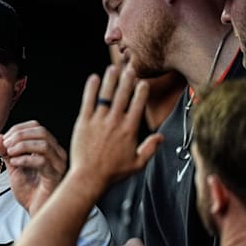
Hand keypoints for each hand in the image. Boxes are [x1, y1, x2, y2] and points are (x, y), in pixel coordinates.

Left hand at [0, 120, 66, 215]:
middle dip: (19, 135)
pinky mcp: (56, 176)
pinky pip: (42, 161)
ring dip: (22, 145)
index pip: (36, 126)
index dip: (18, 129)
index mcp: (49, 148)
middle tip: (5, 146)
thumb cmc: (29, 191)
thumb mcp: (14, 167)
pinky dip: (25, 159)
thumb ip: (6, 152)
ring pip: (43, 144)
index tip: (4, 140)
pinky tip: (15, 163)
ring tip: (9, 154)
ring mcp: (58, 164)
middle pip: (41, 131)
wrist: (35, 212)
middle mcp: (57, 153)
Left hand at [69, 67, 162, 193]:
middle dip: (127, 80)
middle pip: (122, 95)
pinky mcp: (83, 122)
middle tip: (129, 68)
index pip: (138, 105)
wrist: (89, 177)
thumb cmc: (112, 173)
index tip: (143, 82)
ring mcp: (98, 121)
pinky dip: (91, 89)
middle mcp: (115, 122)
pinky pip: (88, 101)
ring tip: (113, 68)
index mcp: (129, 130)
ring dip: (110, 80)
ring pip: (106, 95)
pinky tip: (93, 79)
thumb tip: (161, 137)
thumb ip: (150, 148)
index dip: (141, 91)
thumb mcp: (137, 164)